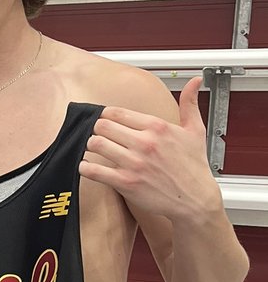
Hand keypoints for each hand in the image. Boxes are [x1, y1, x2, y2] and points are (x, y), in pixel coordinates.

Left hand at [78, 78, 218, 221]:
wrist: (195, 200)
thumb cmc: (194, 166)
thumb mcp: (195, 131)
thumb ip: (190, 103)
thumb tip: (195, 81)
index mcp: (157, 127)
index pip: (116, 112)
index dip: (106, 115)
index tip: (106, 120)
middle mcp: (144, 143)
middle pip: (102, 125)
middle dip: (97, 129)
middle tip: (99, 135)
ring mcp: (134, 163)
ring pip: (96, 144)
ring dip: (90, 146)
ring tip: (94, 149)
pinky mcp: (126, 183)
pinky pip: (94, 170)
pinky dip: (85, 167)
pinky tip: (88, 166)